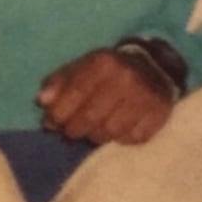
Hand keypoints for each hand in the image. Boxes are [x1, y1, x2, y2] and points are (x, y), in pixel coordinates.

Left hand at [37, 49, 173, 144]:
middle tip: (72, 131)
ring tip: (96, 128)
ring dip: (97, 136)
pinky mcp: (158, 115)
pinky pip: (131, 139)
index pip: (75, 93)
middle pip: (90, 118)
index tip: (52, 123)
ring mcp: (144, 97)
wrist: (153, 67)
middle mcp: (126, 78)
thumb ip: (59, 83)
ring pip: (110, 132)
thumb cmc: (108, 72)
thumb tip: (42, 101)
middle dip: (75, 130)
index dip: (59, 113)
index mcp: (103, 62)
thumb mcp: (81, 68)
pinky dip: (121, 138)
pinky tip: (119, 127)